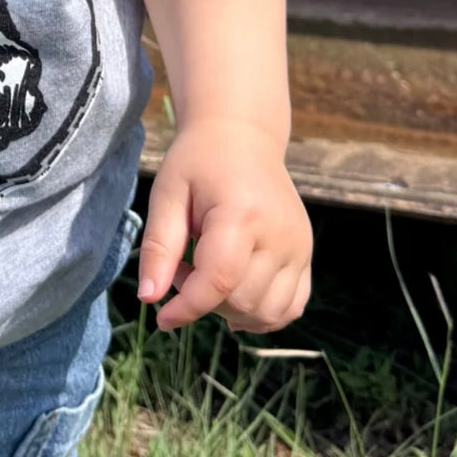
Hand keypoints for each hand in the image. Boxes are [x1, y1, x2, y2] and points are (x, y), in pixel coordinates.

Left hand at [137, 118, 311, 332]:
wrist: (243, 137)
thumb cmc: (198, 162)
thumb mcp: (167, 195)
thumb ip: (158, 248)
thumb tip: (150, 298)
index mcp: (242, 215)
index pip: (218, 281)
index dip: (187, 308)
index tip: (162, 319)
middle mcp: (281, 235)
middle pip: (241, 301)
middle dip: (202, 299)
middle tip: (181, 266)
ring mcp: (300, 247)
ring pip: (267, 312)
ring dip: (230, 310)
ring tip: (208, 275)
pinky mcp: (306, 255)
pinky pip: (290, 307)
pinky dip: (261, 314)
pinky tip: (235, 296)